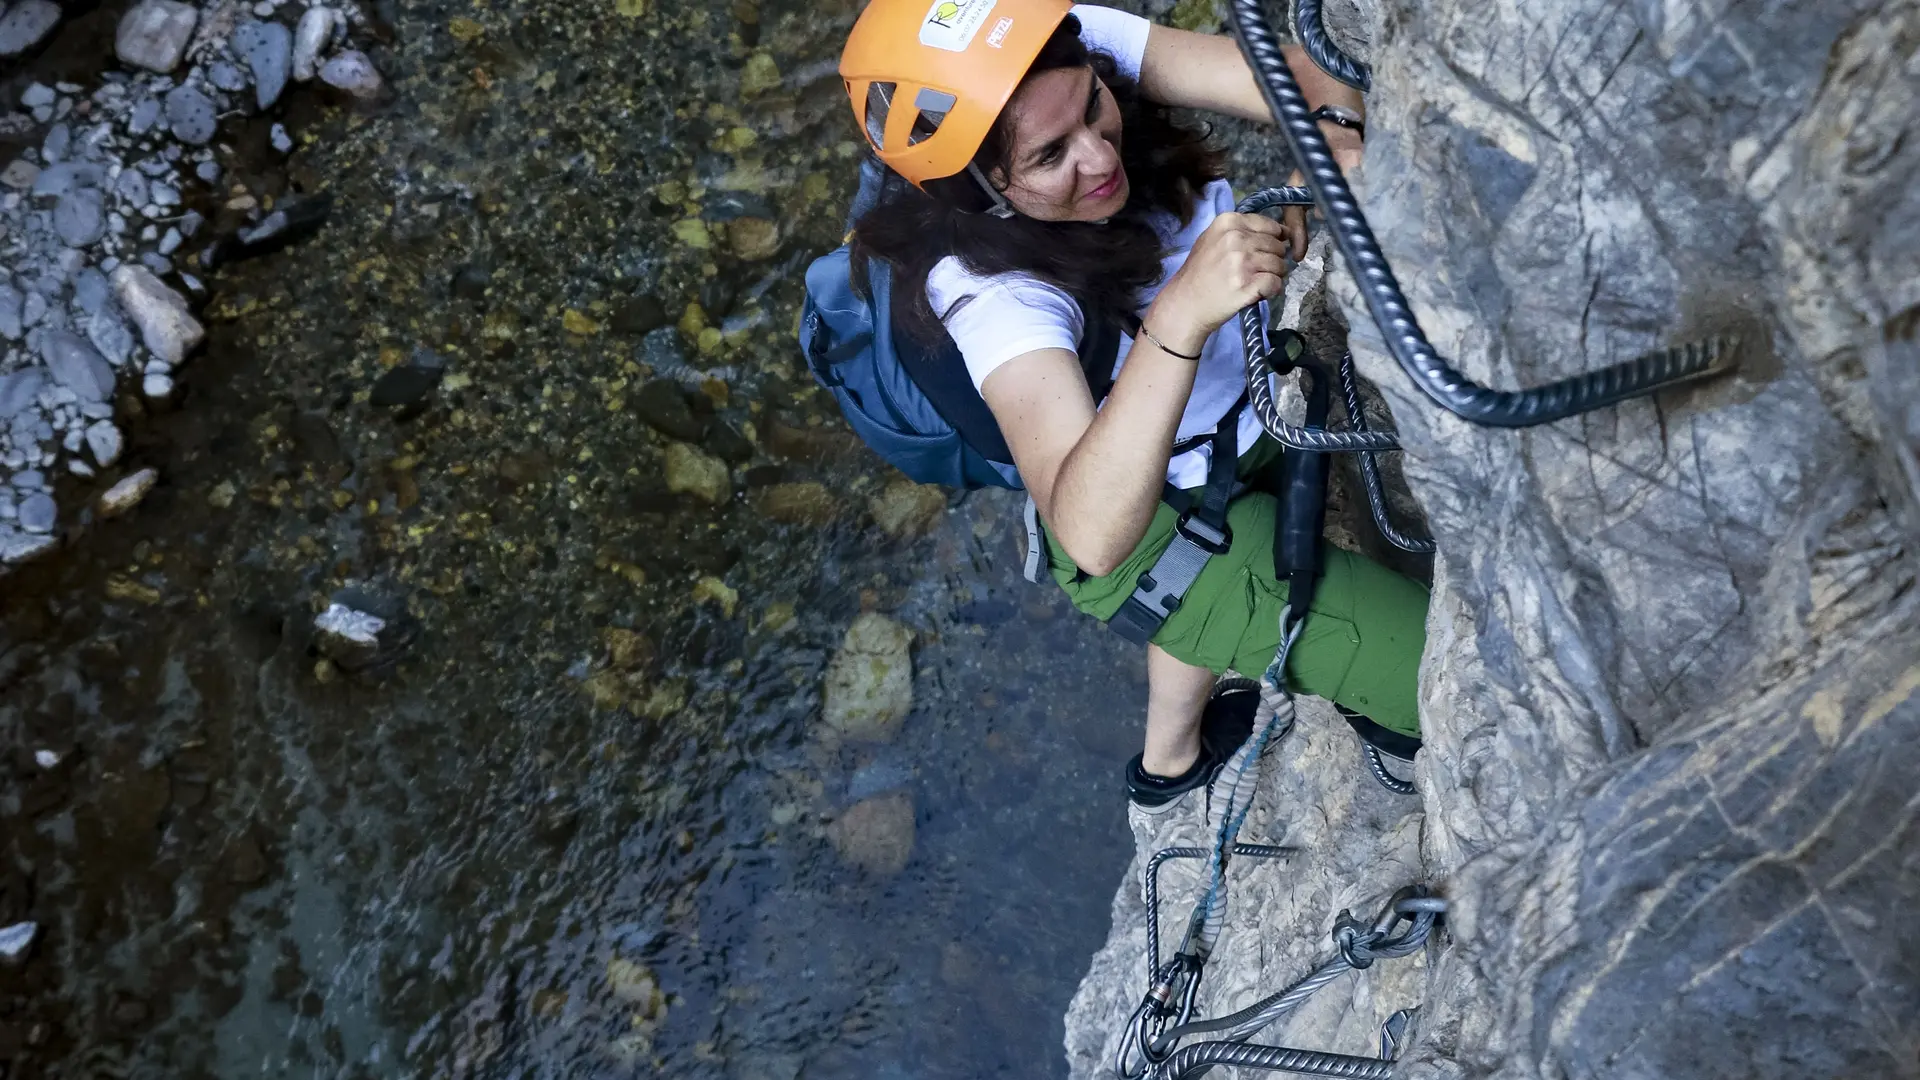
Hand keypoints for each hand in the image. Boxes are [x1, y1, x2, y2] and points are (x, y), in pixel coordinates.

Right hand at [1148, 212, 1292, 350]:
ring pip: (1280, 264)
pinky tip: (1257, 293)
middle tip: (1256, 272)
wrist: (1185, 304)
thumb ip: (1242, 232)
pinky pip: (1276, 283)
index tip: (1261, 253)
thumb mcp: (1213, 239)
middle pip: (1277, 245)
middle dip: (1273, 260)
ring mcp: (1242, 261)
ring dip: (1273, 276)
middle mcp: (1236, 238)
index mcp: (1228, 222)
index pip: (1270, 225)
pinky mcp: (1248, 283)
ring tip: (1255, 283)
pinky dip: (1271, 290)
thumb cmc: (1199, 273)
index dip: (1272, 241)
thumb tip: (1280, 231)